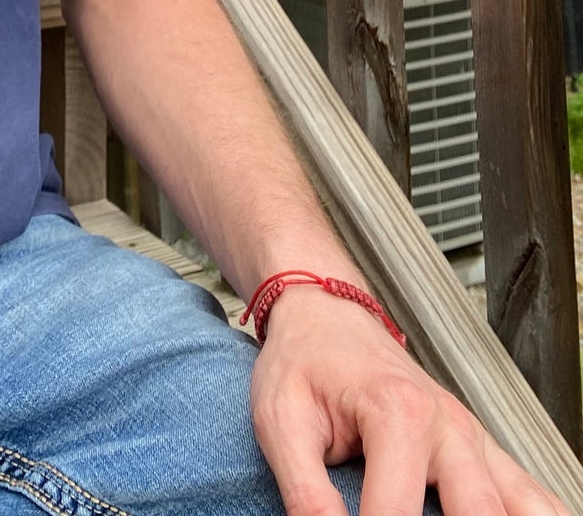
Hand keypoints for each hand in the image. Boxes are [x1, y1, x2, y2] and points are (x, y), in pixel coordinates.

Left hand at [249, 285, 567, 514]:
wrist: (328, 317)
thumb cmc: (304, 362)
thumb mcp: (281, 419)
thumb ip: (305, 490)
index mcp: (397, 411)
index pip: (396, 514)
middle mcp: (448, 426)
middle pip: (475, 513)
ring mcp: (474, 440)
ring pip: (517, 507)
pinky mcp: (485, 453)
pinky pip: (532, 495)